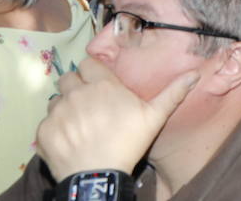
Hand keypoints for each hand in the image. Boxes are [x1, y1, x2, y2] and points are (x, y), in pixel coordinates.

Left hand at [36, 56, 197, 177]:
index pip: (86, 63)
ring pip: (55, 100)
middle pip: (68, 78)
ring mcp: (57, 111)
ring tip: (77, 125)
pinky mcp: (44, 131)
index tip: (97, 85)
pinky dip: (55, 130)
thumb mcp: (155, 117)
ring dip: (64, 108)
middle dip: (75, 88)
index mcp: (101, 84)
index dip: (91, 73)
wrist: (99, 176)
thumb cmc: (128, 143)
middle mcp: (76, 92)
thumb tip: (196, 73)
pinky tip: (68, 141)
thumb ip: (173, 93)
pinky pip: (46, 123)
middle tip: (87, 106)